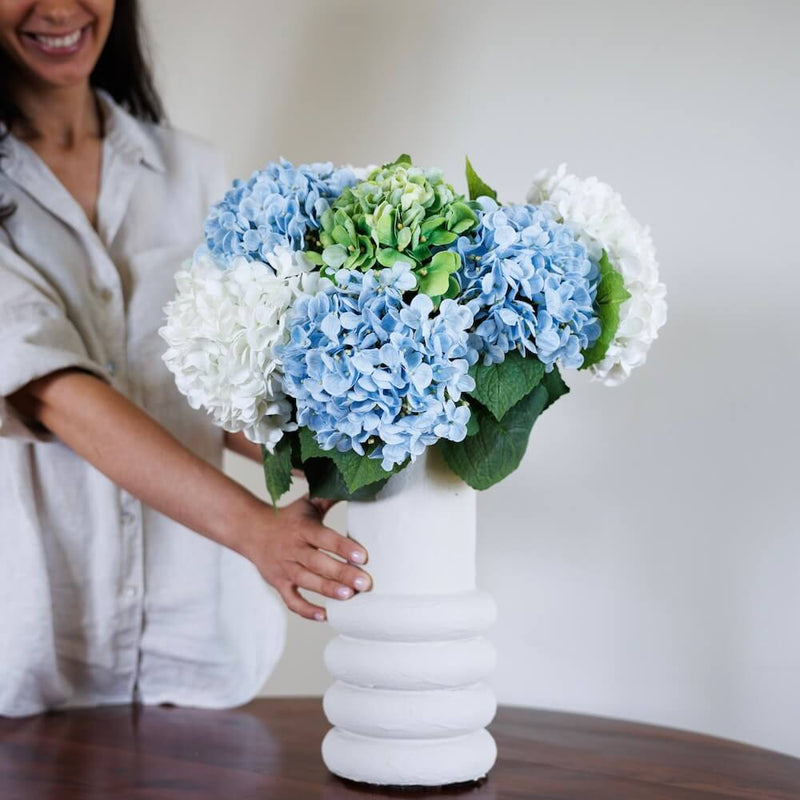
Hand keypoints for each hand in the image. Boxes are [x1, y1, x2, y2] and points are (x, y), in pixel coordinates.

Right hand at [242, 495, 370, 621]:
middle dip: (342, 574)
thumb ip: (329, 497)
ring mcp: (284, 568)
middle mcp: (292, 548)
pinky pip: (291, 600)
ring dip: (328, 591)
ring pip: (307, 582)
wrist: (251, 529)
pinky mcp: (278, 583)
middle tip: (365, 583)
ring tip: (349, 597)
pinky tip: (325, 615)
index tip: (363, 556)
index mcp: (302, 528)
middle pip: (318, 563)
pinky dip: (306, 610)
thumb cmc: (289, 517)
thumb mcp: (308, 503)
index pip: (324, 538)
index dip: (343, 547)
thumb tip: (353, 485)